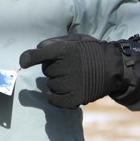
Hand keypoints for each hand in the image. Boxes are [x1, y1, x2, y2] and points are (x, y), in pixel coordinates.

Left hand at [19, 34, 139, 107]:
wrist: (116, 67)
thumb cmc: (91, 52)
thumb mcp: (75, 40)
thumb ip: (54, 43)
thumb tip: (35, 51)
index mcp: (65, 51)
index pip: (38, 55)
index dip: (28, 58)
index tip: (24, 62)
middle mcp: (67, 67)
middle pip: (46, 71)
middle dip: (54, 68)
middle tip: (70, 66)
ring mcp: (71, 84)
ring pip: (51, 85)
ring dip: (58, 82)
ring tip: (74, 77)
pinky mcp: (76, 98)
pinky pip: (54, 99)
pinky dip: (56, 97)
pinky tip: (67, 90)